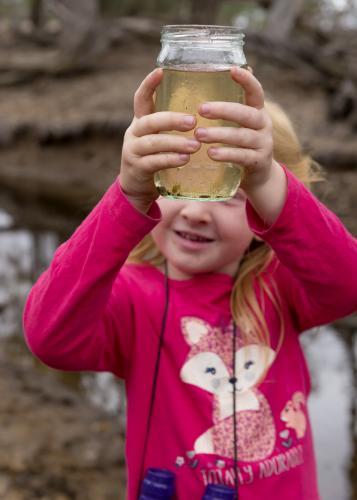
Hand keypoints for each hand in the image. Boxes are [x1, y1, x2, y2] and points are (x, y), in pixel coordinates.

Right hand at [119, 68, 200, 212]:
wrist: (137, 188)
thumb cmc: (156, 158)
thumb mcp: (161, 138)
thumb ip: (174, 126)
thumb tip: (206, 110)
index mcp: (141, 121)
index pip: (141, 98)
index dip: (149, 84)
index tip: (161, 70)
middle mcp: (134, 133)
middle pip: (150, 121)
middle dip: (172, 120)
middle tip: (194, 121)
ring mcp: (133, 151)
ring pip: (153, 142)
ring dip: (175, 142)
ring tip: (195, 145)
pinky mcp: (137, 168)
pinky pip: (153, 162)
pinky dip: (170, 160)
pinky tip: (185, 159)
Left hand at [194, 66, 276, 191]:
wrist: (259, 176)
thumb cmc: (242, 145)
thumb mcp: (239, 126)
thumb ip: (229, 110)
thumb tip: (214, 80)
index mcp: (257, 112)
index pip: (256, 92)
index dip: (247, 80)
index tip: (233, 69)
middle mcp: (264, 125)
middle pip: (246, 114)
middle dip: (224, 110)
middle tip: (201, 109)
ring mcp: (263, 144)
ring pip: (242, 136)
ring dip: (220, 135)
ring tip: (199, 135)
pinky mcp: (259, 162)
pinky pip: (242, 156)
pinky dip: (226, 154)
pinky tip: (211, 154)